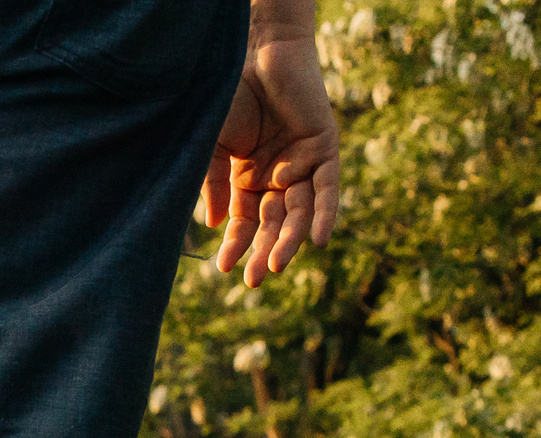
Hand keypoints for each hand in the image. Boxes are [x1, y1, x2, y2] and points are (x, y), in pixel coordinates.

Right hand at [206, 24, 340, 287]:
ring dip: (290, 239)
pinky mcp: (325, 148)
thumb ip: (213, 185)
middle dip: (263, 251)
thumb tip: (214, 226)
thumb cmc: (228, 97)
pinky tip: (320, 240)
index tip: (225, 269)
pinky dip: (325, 213)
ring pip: (299, 212)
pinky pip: (328, 188)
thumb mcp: (211, 148)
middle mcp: (276, 177)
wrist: (255, 53)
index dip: (236, 245)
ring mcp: (301, 164)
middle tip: (254, 281)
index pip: (244, 222)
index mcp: (247, 179)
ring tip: (276, 264)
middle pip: (272, 224)